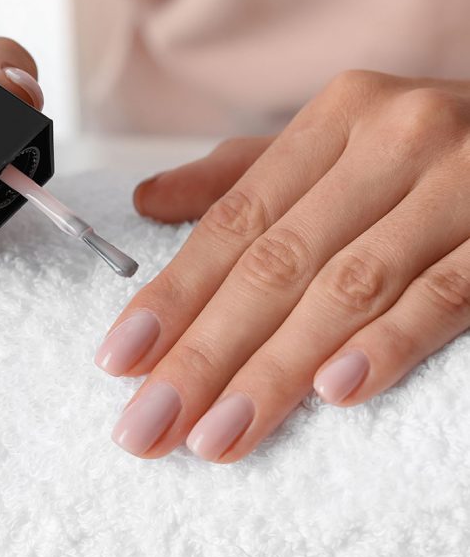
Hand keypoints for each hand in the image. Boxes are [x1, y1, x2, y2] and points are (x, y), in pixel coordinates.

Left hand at [96, 70, 469, 461]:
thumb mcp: (331, 144)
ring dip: (276, 370)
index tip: (120, 359)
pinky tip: (334, 394)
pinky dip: (389, 345)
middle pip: (276, 264)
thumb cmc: (421, 151)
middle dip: (204, 353)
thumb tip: (148, 202)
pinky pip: (446, 295)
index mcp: (334, 120)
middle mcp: (391, 142)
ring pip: (348, 289)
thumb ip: (240, 177)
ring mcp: (459, 185)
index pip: (233, 222)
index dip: (173, 294)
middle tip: (148, 423)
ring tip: (216, 435)